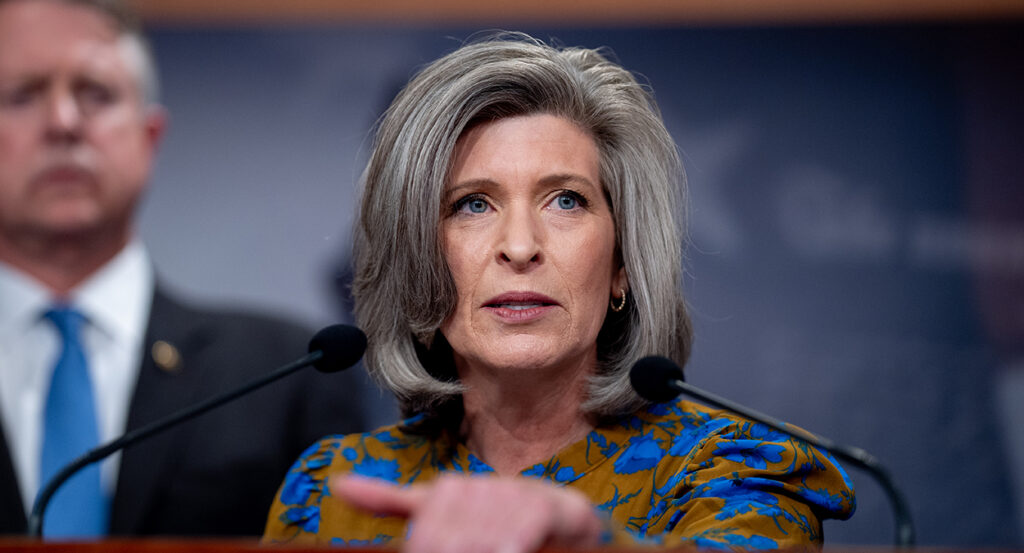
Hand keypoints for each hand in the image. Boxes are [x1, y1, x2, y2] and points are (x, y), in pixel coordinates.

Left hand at [332, 474, 604, 552]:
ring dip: (486, 548)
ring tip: (497, 552)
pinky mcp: (546, 508)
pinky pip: (519, 532)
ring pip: (483, 541)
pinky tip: (512, 551)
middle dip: (455, 551)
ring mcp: (511, 497)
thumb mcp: (444, 516)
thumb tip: (339, 485)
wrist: (568, 524)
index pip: (423, 539)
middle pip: (449, 543)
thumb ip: (394, 500)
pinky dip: (512, 545)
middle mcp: (474, 490)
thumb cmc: (501, 525)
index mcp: (445, 493)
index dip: (426, 549)